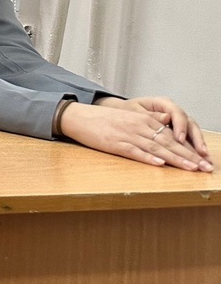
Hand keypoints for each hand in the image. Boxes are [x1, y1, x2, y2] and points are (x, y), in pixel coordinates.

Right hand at [61, 101, 212, 171]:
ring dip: (175, 159)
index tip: (204, 160)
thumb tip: (168, 120)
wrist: (79, 117)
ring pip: (156, 148)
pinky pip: (134, 151)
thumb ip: (149, 119)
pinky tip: (159, 164)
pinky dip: (147, 158)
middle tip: (205, 168)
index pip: (172, 136)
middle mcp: (139, 126)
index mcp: (144, 119)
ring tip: (191, 168)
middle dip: (189, 157)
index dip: (190, 149)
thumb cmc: (104, 119)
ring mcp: (127, 135)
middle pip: (169, 143)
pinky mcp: (115, 143)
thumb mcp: (128, 115)